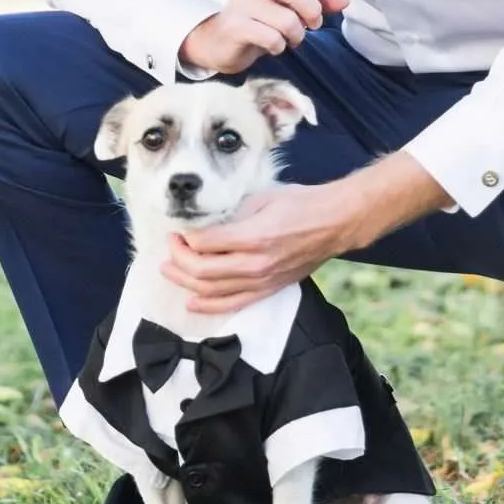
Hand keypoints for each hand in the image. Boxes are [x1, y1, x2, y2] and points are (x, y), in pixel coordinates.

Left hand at [161, 181, 366, 313]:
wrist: (334, 223)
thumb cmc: (300, 204)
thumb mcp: (261, 198)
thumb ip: (231, 214)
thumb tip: (204, 225)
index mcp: (253, 236)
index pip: (203, 244)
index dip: (184, 238)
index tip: (177, 230)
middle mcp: (255, 264)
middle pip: (201, 270)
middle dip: (178, 260)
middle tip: (169, 248)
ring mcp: (262, 281)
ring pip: (212, 291)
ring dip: (185, 282)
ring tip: (170, 271)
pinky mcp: (268, 290)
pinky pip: (232, 304)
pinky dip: (208, 305)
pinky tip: (192, 301)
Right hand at [178, 0, 349, 74]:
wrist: (219, 45)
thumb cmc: (257, 23)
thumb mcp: (289, 9)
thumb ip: (316, 0)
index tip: (310, 12)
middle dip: (310, 14)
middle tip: (309, 27)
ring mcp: (239, 2)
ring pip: (287, 19)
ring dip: (294, 36)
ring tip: (287, 39)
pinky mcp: (234, 26)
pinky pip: (272, 37)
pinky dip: (278, 46)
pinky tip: (271, 46)